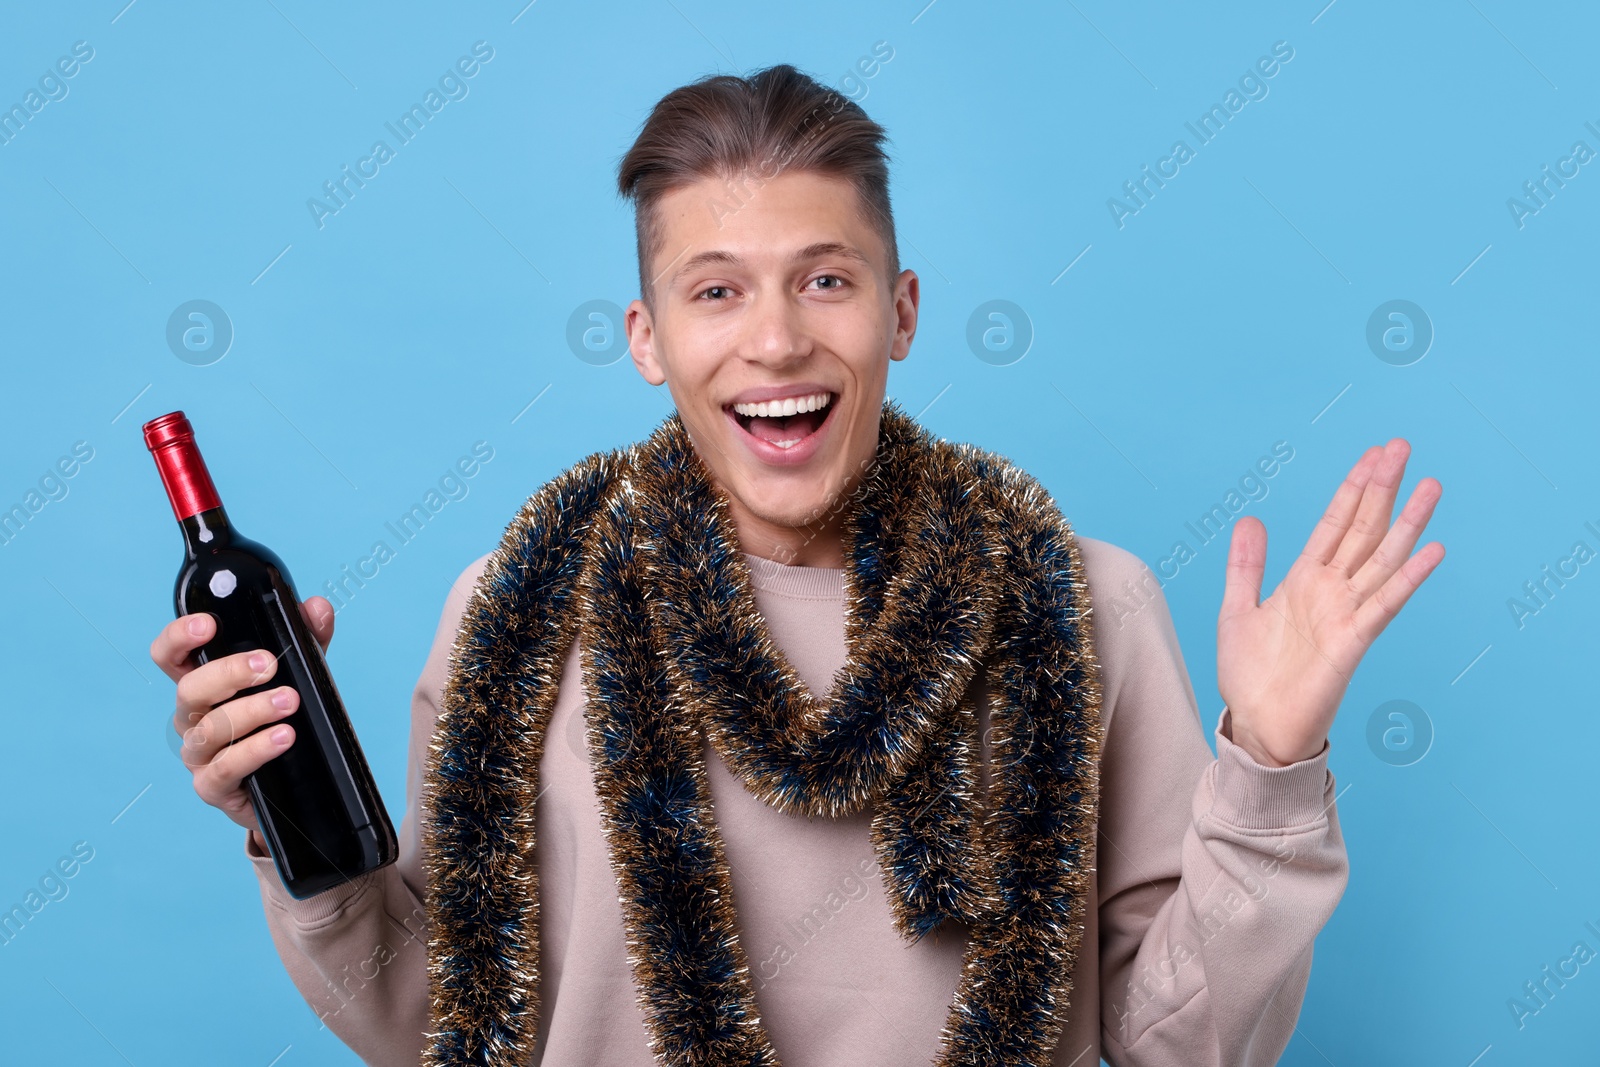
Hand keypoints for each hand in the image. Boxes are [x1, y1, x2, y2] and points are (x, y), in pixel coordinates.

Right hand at [148, 598, 335, 838]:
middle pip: (189, 689)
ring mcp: (199, 754)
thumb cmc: (280, 721)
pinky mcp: (213, 787)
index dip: (179, 637)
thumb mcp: (297, 675)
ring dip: (251, 711)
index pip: (170, 656)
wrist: (291, 785)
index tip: (208, 624)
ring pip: (210, 729)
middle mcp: (192, 717)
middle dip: (228, 673)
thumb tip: (318, 607)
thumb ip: (308, 640)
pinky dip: (255, 750)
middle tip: (268, 664)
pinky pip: (225, 768)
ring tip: (290, 701)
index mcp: (203, 684)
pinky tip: (283, 738)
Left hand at [1217, 439, 1443, 766]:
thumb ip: (1247, 565)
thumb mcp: (1238, 609)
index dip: (1353, 488)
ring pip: (1382, 558)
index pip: (1335, 523)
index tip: (1374, 454)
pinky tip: (1432, 550)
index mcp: (1304, 580)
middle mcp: (1331, 591)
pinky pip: (1384, 604)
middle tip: (1402, 446)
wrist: (1256, 727)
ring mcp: (1346, 614)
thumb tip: (1251, 519)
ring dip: (1407, 523)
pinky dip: (1408, 578)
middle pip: (1363, 529)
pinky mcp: (1353, 642)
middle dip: (1381, 488)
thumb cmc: (1250, 675)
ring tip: (1431, 485)